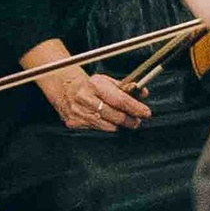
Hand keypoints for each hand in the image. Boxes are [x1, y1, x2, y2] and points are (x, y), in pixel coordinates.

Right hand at [26, 40, 150, 132]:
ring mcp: (78, 112)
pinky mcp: (73, 123)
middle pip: (114, 116)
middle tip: (137, 121)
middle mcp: (85, 98)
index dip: (135, 107)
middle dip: (130, 120)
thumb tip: (143, 93)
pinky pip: (96, 129)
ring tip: (124, 121)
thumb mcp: (107, 81)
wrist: (63, 87)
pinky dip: (105, 126)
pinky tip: (107, 121)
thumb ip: (126, 87)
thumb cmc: (89, 84)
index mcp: (95, 85)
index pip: (120, 99)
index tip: (146, 112)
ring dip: (119, 125)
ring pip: (106, 126)